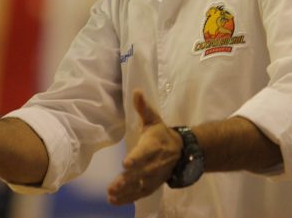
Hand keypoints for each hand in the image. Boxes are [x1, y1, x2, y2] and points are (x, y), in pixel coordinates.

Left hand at [107, 90, 181, 204]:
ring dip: (126, 191)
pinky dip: (128, 198)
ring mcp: (154, 176)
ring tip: (111, 195)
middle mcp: (155, 162)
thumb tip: (136, 91)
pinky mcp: (152, 184)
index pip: (145, 152)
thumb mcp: (153, 119)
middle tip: (113, 186)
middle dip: (128, 180)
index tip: (126, 163)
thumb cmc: (161, 133)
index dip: (136, 158)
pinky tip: (114, 201)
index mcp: (154, 145)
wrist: (181, 150)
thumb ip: (143, 107)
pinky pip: (140, 193)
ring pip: (140, 185)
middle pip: (141, 173)